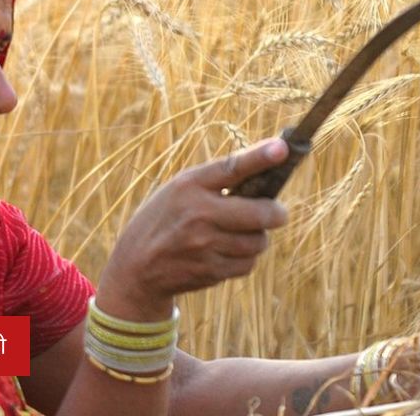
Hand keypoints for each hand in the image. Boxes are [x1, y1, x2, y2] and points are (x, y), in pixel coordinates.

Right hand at [96, 138, 288, 319]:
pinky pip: (248, 264)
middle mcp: (198, 214)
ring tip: (238, 233)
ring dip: (257, 237)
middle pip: (261, 214)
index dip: (260, 157)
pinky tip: (225, 252)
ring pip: (258, 241)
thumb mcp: (181, 189)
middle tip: (275, 212)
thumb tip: (269, 170)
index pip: (232, 167)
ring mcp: (205, 245)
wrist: (136, 266)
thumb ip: (218, 181)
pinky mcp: (210, 271)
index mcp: (190, 185)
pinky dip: (244, 258)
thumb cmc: (166, 219)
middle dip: (275, 213)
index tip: (283, 148)